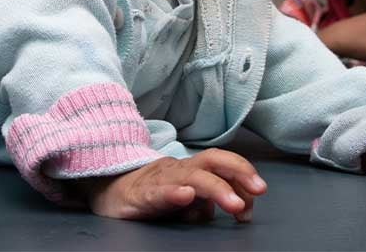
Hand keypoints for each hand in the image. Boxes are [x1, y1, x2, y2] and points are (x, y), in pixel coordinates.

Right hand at [76, 148, 266, 221]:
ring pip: (191, 177)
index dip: (244, 175)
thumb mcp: (187, 198)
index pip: (223, 164)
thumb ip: (210, 201)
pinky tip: (185, 196)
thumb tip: (237, 205)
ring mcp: (160, 180)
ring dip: (216, 189)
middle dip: (239, 170)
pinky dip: (174, 194)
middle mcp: (179, 170)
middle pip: (212, 160)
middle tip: (259, 189)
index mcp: (191, 169)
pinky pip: (158, 193)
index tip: (258, 193)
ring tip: (234, 203)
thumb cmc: (151, 194)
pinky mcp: (141, 195)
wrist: (106, 191)